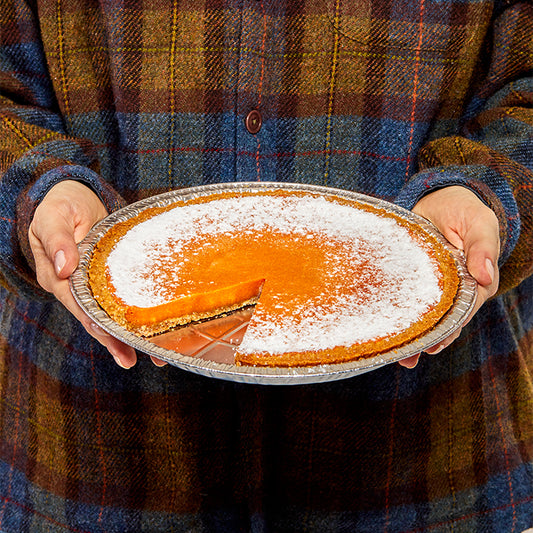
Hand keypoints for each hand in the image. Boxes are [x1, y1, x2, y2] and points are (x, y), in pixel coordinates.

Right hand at [28, 180, 139, 367]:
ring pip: (109, 317)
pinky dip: (134, 319)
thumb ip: (58, 240)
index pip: (76, 302)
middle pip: (94, 319)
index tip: (109, 335)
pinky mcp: (108, 282)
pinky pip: (120, 303)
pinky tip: (153, 332)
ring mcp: (92, 287)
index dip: (92, 320)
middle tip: (132, 358)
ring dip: (126, 338)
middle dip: (112, 340)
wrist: (75, 199)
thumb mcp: (54, 217)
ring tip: (150, 357)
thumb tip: (65, 267)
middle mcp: (74, 288)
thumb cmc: (61, 205)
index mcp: (57, 277)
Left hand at [399, 186, 499, 367]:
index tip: (441, 338)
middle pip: (445, 320)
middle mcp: (454, 289)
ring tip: (403, 357)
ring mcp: (432, 287)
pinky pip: (407, 302)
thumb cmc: (462, 209)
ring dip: (416, 338)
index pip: (466, 306)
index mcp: (474, 280)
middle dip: (433, 339)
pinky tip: (390, 338)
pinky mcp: (412, 282)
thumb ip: (482, 246)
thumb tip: (486, 275)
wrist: (436, 199)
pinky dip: (400, 319)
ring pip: (426, 317)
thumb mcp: (478, 222)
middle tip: (417, 354)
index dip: (454, 324)